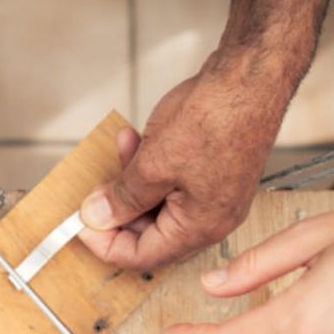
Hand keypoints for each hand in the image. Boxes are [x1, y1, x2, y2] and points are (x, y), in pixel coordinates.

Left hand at [79, 56, 282, 269]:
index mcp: (200, 227)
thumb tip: (98, 218)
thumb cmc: (214, 117)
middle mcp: (212, 219)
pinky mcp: (214, 173)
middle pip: (150, 234)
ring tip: (121, 149)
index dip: (105, 244)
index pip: (142, 256)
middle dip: (118, 210)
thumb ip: (123, 198)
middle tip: (94, 190)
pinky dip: (150, 167)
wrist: (251, 76)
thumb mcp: (153, 164)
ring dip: (132, 182)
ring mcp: (215, 196)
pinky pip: (172, 183)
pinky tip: (136, 140)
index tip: (81, 224)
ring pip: (158, 205)